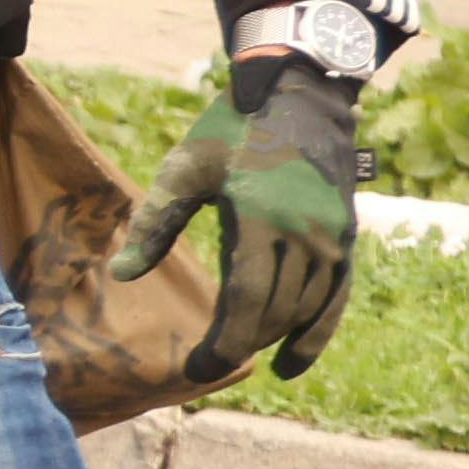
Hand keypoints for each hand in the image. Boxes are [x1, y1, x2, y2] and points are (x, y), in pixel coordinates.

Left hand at [104, 54, 366, 384]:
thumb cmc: (231, 131)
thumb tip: (122, 275)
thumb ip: (155, 223)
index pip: (248, 302)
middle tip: (204, 368)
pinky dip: (316, 334)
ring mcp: (332, 239)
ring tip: (235, 357)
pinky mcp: (346, 238)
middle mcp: (307, 235)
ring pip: (305, 310)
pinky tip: (290, 362)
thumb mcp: (185, 168)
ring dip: (271, 339)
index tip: (197, 370)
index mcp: (263, 219)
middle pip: (275, 312)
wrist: (298, 97)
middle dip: (240, 347)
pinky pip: (336, 299)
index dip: (224, 344)